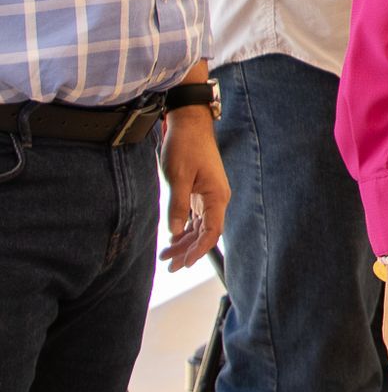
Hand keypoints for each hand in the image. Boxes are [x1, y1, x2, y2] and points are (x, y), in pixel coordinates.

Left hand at [157, 108, 227, 270]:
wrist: (190, 124)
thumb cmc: (186, 147)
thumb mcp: (178, 177)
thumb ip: (177, 206)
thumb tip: (174, 232)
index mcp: (216, 196)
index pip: (212, 231)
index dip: (199, 250)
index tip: (185, 264)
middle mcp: (216, 198)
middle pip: (206, 232)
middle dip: (189, 251)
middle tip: (171, 267)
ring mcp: (209, 195)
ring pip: (199, 226)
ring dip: (185, 242)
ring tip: (166, 257)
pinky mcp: (200, 192)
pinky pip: (195, 217)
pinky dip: (184, 230)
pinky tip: (172, 239)